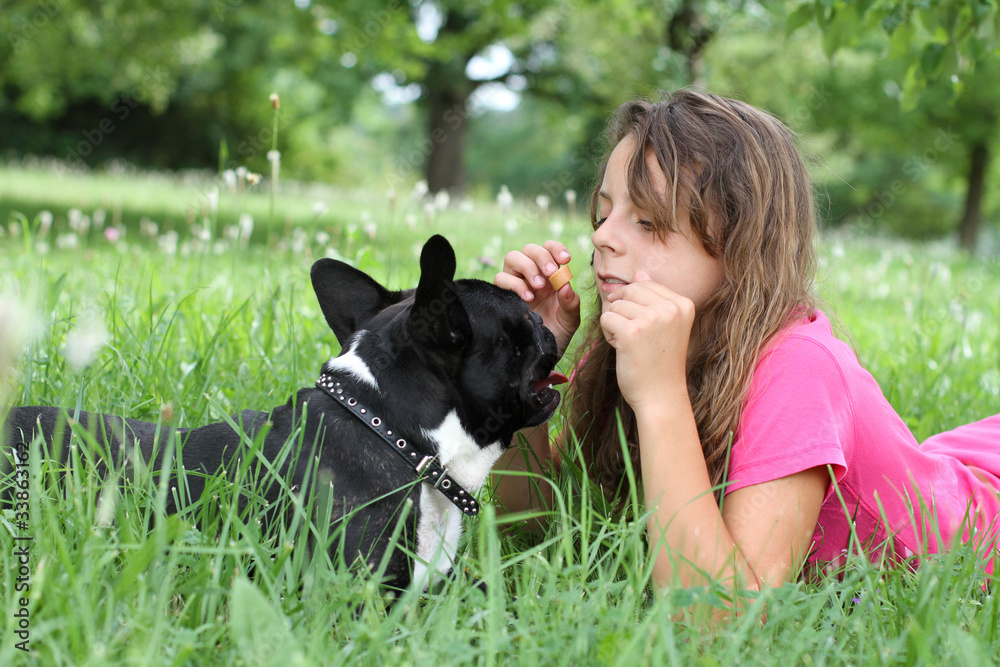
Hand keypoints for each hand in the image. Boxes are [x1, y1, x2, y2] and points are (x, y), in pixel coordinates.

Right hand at [495, 241, 580, 353]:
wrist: (542, 353)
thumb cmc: (558, 333)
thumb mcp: (570, 319)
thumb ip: (570, 302)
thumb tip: (565, 286)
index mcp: (550, 275)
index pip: (549, 249)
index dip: (555, 249)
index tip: (565, 259)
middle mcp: (531, 275)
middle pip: (529, 249)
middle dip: (541, 256)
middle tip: (551, 273)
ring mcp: (516, 283)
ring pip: (512, 257)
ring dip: (527, 267)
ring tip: (539, 286)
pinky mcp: (503, 295)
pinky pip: (501, 279)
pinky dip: (514, 284)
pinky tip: (528, 298)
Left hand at [599, 270, 694, 409]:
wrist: (661, 396)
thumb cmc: (660, 363)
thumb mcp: (666, 325)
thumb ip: (654, 297)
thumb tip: (640, 272)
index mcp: (683, 304)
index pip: (645, 283)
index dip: (635, 304)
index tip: (646, 328)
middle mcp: (670, 308)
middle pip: (629, 290)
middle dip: (623, 311)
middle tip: (635, 336)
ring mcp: (652, 319)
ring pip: (615, 305)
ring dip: (615, 325)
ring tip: (630, 345)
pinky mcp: (631, 332)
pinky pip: (606, 319)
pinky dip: (608, 334)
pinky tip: (622, 349)